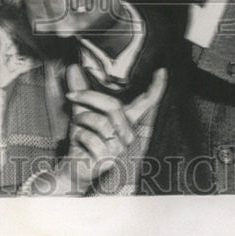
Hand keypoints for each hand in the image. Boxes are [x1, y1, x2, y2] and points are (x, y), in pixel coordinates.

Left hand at [55, 64, 166, 193]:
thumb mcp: (82, 112)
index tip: (162, 71)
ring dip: (82, 120)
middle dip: (89, 97)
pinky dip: (79, 136)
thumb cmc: (82, 141)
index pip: (145, 103)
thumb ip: (80, 92)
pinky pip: (91, 138)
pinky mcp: (108, 161)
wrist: (73, 167)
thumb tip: (72, 68)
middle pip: (114, 106)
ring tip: (76, 126)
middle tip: (72, 95)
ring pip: (101, 122)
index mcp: (126, 121)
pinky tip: (78, 144)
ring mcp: (119, 149)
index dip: (156, 88)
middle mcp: (127, 135)